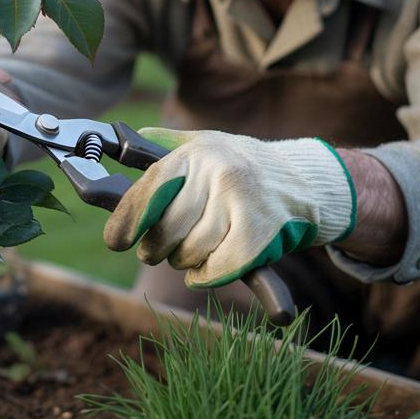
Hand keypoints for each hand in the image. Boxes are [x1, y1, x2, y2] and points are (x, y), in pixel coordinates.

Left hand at [103, 128, 355, 287]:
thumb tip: (126, 142)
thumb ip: (166, 144)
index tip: (116, 241)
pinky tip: (204, 270)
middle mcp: (218, 172)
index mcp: (195, 152)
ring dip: (184, 262)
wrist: (303, 181)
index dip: (127, 220)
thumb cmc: (241, 167)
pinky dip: (205, 277)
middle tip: (160, 249)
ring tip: (192, 251)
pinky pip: (217, 269)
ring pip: (190, 253)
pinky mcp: (261, 232)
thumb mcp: (205, 143)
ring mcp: (242, 202)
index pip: (149, 190)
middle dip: (156, 248)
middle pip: (166, 230)